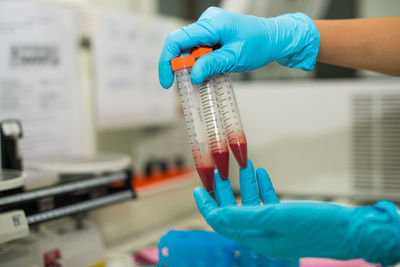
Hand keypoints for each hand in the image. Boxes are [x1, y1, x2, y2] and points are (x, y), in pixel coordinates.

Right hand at [158, 7, 319, 87]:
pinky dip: (200, 62)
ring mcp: (210, 27)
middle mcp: (207, 22)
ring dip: (193, 65)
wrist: (275, 38)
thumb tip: (192, 76)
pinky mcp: (213, 34)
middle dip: (182, 66)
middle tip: (187, 84)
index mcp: (211, 24)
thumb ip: (211, 65)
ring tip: (207, 76)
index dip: (167, 61)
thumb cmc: (260, 44)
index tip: (167, 81)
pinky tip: (210, 70)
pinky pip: (199, 48)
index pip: (177, 39)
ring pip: (190, 49)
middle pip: (182, 45)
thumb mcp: (235, 58)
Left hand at [193, 160, 399, 265]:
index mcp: (257, 238)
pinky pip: (268, 202)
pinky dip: (263, 187)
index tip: (197, 189)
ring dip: (246, 185)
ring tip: (243, 166)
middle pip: (234, 212)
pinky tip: (261, 174)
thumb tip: (216, 214)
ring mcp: (276, 228)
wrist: (351, 230)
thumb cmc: (316, 224)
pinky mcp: (288, 220)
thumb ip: (244, 216)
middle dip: (224, 192)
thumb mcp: (277, 217)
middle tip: (219, 172)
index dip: (207, 206)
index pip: (222, 222)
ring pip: (252, 204)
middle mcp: (263, 235)